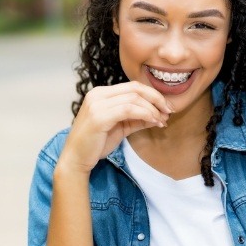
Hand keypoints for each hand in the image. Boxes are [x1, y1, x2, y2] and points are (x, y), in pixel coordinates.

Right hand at [57, 81, 171, 173]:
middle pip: (135, 88)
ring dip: (152, 109)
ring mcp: (97, 103)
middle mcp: (98, 94)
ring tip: (162, 120)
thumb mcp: (121, 128)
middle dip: (156, 98)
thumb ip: (138, 119)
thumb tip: (160, 115)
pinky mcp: (99, 116)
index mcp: (101, 93)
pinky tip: (153, 122)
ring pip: (133, 98)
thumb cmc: (96, 144)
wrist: (76, 159)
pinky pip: (128, 109)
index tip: (166, 107)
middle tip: (169, 111)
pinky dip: (144, 114)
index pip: (133, 86)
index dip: (153, 94)